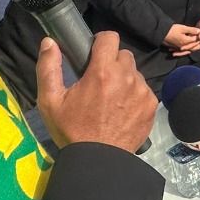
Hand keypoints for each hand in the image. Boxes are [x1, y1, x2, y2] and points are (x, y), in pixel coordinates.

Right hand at [36, 32, 155, 151]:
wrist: (98, 161)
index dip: (100, 42)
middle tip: (99, 81)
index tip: (93, 54)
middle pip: (123, 55)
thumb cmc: (71, 130)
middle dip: (112, 62)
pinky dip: (134, 95)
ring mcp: (142, 91)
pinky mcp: (151, 105)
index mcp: (102, 71)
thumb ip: (48, 68)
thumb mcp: (50, 101)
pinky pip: (144, 90)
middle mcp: (126, 77)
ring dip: (124, 79)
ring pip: (134, 73)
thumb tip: (48, 42)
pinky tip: (122, 110)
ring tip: (111, 99)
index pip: (110, 37)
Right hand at [163, 23, 199, 52]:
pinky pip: (184, 51)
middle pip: (194, 46)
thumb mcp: (182, 28)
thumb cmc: (171, 30)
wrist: (160, 33)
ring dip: (195, 48)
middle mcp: (183, 46)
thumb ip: (191, 30)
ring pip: (189, 50)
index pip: (196, 39)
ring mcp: (179, 48)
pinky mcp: (175, 48)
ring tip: (199, 45)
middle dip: (199, 43)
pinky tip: (189, 49)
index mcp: (186, 41)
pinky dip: (188, 50)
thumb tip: (199, 31)